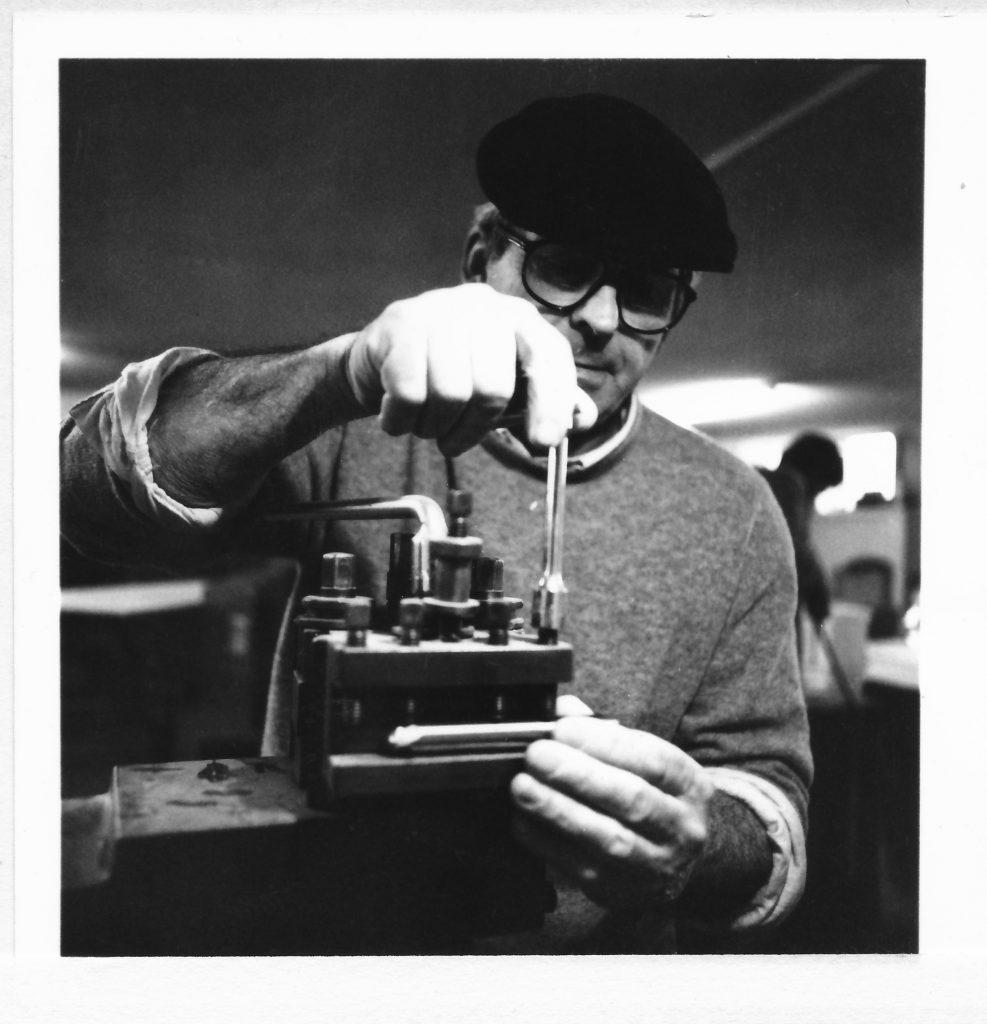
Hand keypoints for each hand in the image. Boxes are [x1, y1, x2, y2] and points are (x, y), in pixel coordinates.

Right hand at [344, 283, 596, 455]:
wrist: (381, 359)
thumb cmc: (452, 375)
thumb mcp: (503, 386)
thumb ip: (545, 400)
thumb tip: (584, 418)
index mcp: (518, 319)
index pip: (548, 357)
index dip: (550, 403)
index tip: (545, 442)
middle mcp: (483, 306)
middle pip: (493, 388)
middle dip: (472, 430)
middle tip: (454, 441)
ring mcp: (439, 310)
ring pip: (450, 394)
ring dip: (434, 428)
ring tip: (426, 423)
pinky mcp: (400, 325)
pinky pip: (409, 394)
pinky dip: (402, 421)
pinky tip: (399, 415)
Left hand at [510, 716, 713, 909]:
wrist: (679, 861)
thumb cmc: (652, 795)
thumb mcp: (643, 760)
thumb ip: (603, 730)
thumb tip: (563, 710)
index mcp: (689, 784)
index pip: (652, 759)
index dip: (604, 742)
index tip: (562, 728)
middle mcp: (681, 826)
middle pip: (631, 800)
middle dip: (577, 775)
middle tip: (536, 755)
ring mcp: (654, 864)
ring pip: (607, 838)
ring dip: (558, 810)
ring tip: (522, 787)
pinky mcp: (622, 890)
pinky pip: (581, 867)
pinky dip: (546, 842)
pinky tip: (522, 820)